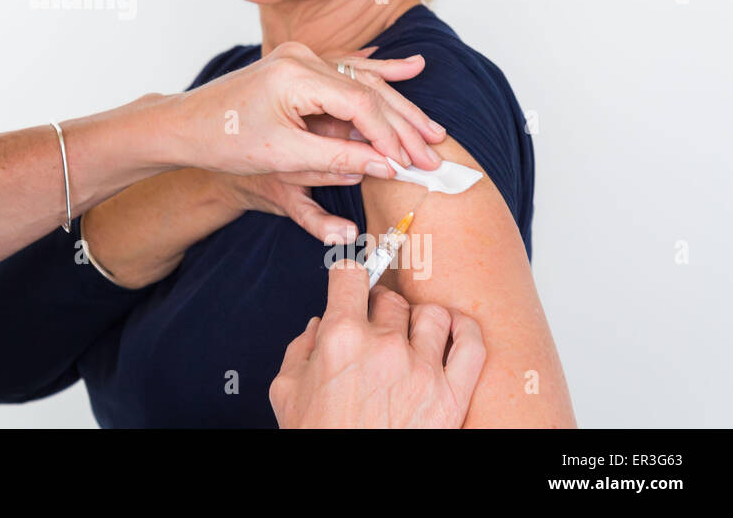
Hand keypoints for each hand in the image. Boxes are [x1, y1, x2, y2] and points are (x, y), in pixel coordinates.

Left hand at [169, 40, 446, 181]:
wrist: (187, 126)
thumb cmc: (225, 141)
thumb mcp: (284, 156)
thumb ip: (339, 157)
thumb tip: (387, 166)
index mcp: (296, 75)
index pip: (361, 104)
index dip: (392, 137)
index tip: (414, 164)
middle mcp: (301, 57)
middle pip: (369, 89)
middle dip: (404, 124)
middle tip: (436, 152)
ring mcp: (300, 58)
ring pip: (363, 82)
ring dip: (396, 108)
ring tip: (433, 129)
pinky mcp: (298, 66)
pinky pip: (347, 72)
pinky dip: (378, 77)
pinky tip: (411, 68)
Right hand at [269, 260, 486, 427]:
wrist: (350, 486)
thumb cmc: (318, 437)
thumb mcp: (287, 392)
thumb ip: (299, 350)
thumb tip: (316, 328)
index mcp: (341, 338)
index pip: (351, 276)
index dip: (348, 274)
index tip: (350, 280)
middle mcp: (385, 347)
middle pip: (390, 299)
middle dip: (378, 307)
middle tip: (374, 324)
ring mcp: (423, 370)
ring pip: (431, 315)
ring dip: (418, 319)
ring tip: (410, 334)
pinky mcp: (452, 396)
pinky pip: (472, 345)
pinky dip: (465, 330)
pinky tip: (453, 331)